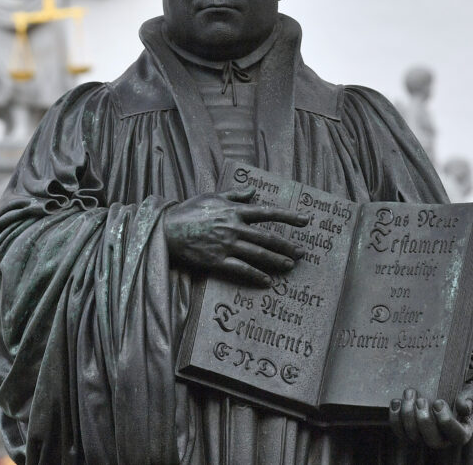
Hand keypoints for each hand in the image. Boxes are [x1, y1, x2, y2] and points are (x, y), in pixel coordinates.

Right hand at [164, 187, 309, 285]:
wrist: (167, 229)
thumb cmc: (189, 211)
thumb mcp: (212, 197)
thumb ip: (235, 195)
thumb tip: (252, 190)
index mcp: (234, 210)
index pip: (267, 212)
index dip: (288, 216)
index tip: (305, 220)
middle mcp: (234, 227)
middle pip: (267, 238)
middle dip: (287, 245)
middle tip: (301, 252)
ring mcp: (226, 245)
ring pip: (258, 254)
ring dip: (276, 261)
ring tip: (289, 266)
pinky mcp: (217, 260)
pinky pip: (241, 269)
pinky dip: (256, 275)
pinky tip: (267, 281)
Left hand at [389, 382, 472, 448]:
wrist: (444, 386)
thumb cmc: (461, 390)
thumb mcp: (472, 389)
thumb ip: (472, 397)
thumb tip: (463, 407)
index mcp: (461, 431)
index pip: (456, 436)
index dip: (446, 422)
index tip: (438, 402)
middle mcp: (442, 438)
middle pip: (432, 441)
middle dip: (424, 420)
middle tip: (421, 400)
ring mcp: (424, 436)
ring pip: (413, 436)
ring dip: (407, 414)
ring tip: (409, 393)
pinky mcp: (408, 430)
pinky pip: (398, 430)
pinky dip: (394, 416)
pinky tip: (397, 401)